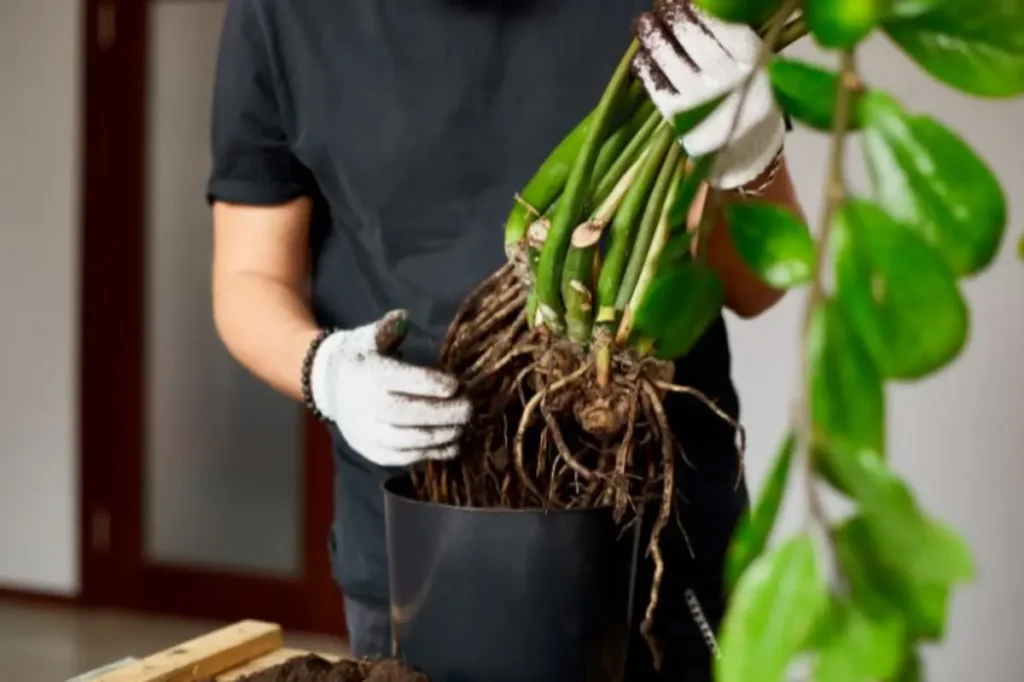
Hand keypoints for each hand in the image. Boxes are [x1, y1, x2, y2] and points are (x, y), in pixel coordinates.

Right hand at [310, 310, 470, 466]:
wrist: (330, 388)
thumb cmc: (361, 358)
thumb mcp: (369, 337)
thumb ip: (387, 328)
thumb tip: (403, 317)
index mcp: (368, 374)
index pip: (399, 380)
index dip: (429, 384)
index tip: (455, 385)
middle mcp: (366, 406)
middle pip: (407, 414)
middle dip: (442, 414)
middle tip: (470, 409)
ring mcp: (368, 432)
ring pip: (408, 440)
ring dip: (441, 435)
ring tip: (465, 426)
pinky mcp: (373, 452)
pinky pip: (404, 458)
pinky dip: (431, 454)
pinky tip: (452, 445)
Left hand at [634, 0, 784, 189]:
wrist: (749, 152)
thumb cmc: (751, 99)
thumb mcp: (756, 64)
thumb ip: (731, 39)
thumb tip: (694, 8)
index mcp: (752, 57)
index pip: (716, 21)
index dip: (692, 5)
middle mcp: (727, 76)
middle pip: (689, 34)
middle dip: (669, 15)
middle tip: (657, 5)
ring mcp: (702, 99)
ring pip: (668, 57)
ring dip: (651, 36)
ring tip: (644, 24)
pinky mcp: (681, 119)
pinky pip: (656, 86)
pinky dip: (645, 68)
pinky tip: (641, 58)